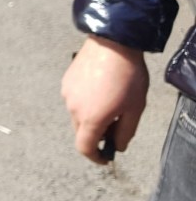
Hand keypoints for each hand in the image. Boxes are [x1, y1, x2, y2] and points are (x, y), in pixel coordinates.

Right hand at [62, 35, 148, 163]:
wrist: (112, 43)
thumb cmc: (127, 75)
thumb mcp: (135, 107)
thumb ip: (125, 132)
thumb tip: (117, 146)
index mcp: (91, 119)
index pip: (85, 148)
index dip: (95, 157)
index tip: (105, 158)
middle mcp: (74, 109)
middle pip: (81, 132)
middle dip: (96, 133)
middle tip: (114, 124)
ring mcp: (67, 95)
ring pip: (77, 115)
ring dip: (90, 115)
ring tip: (108, 100)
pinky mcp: (66, 82)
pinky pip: (74, 99)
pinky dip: (85, 101)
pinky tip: (99, 88)